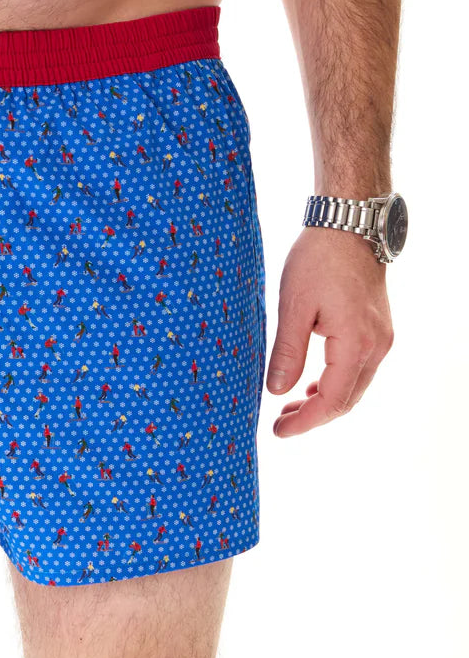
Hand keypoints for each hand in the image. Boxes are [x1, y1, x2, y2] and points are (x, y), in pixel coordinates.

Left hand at [266, 226, 392, 436]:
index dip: (305, 422)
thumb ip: (287, 353)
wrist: (349, 225)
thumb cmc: (318, 260)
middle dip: (313, 417)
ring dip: (324, 401)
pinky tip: (311, 385)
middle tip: (279, 424)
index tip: (278, 431)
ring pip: (355, 386)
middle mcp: (377, 346)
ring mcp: (381, 337)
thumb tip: (276, 392)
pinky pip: (358, 368)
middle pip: (347, 399)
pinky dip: (335, 382)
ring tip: (289, 408)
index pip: (332, 400)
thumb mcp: (293, 306)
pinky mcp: (377, 328)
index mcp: (356, 343)